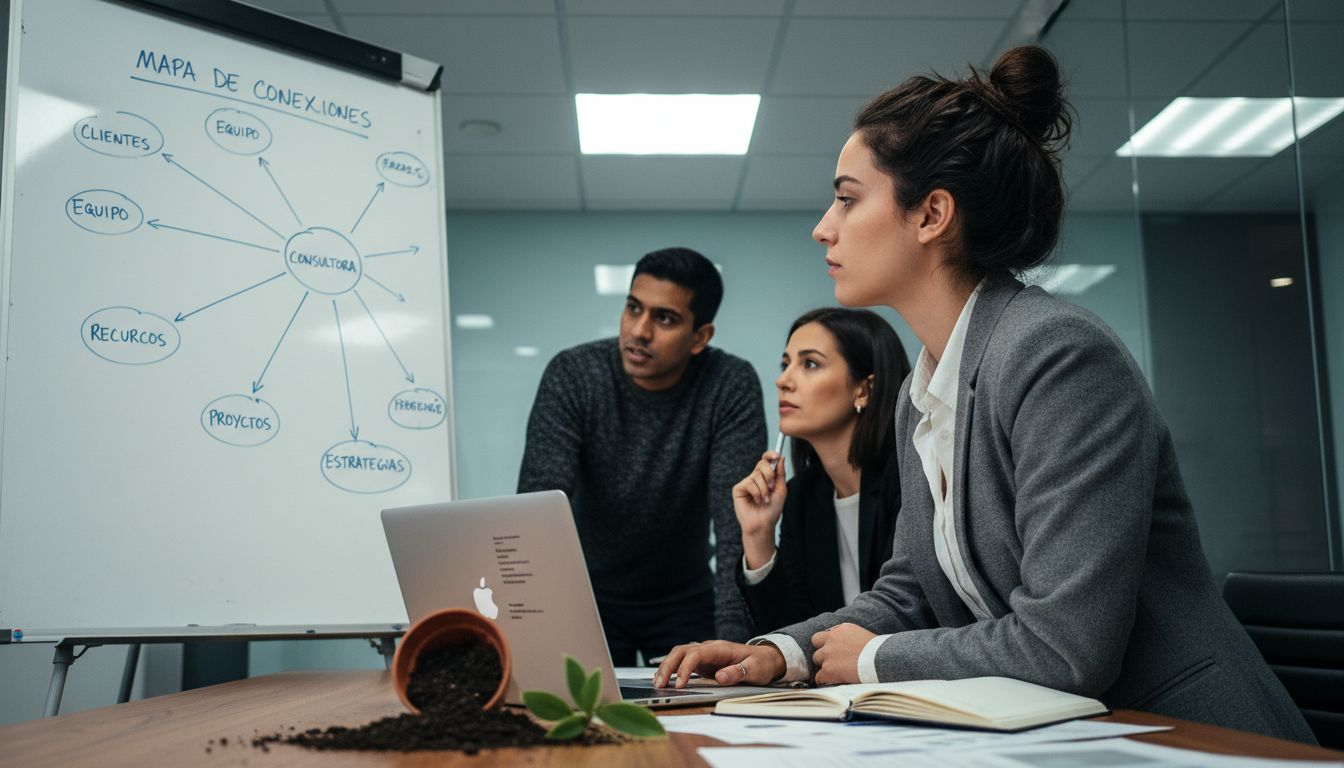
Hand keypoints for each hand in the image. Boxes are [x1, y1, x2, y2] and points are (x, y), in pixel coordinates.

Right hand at [653, 640, 786, 688]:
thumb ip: (738, 672)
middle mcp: (709, 648)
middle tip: (660, 684)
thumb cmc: (760, 663)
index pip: (696, 654)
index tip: (680, 684)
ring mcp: (704, 654)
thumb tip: (720, 677)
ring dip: (666, 667)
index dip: (685, 668)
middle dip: (668, 666)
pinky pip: (682, 661)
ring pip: (678, 654)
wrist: (765, 658)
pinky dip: (671, 668)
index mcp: (720, 649)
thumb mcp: (755, 669)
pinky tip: (664, 679)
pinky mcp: (702, 661)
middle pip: (681, 651)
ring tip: (657, 683)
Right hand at [733, 451, 786, 568]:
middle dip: (769, 475)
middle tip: (771, 487)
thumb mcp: (780, 490)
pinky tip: (756, 501)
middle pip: (762, 464)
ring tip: (764, 500)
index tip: (776, 455)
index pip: (766, 461)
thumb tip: (780, 458)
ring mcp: (747, 483)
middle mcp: (755, 478)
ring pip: (757, 475)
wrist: (763, 524)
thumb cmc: (772, 510)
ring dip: (764, 490)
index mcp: (766, 477)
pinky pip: (749, 483)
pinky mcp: (739, 488)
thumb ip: (780, 474)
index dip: (770, 455)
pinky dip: (756, 493)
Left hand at [810, 623, 874, 684]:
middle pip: (817, 643)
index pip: (826, 633)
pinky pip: (819, 676)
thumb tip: (849, 648)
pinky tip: (832, 681)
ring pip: (816, 658)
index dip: (827, 642)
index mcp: (843, 629)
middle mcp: (832, 638)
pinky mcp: (828, 669)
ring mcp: (828, 653)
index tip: (833, 649)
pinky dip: (824, 680)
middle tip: (834, 660)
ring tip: (835, 671)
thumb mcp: (864, 636)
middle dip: (824, 651)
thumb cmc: (879, 651)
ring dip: (824, 664)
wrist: (880, 661)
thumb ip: (851, 639)